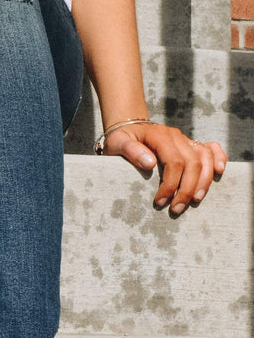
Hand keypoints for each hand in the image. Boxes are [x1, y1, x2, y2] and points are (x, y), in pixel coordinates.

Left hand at [102, 122, 226, 214]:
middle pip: (192, 163)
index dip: (170, 184)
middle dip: (186, 189)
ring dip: (203, 181)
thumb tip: (150, 164)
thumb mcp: (118, 143)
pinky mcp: (191, 144)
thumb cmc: (122, 139)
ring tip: (195, 200)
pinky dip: (219, 158)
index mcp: (160, 136)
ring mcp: (186, 140)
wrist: (129, 128)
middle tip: (176, 209)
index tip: (161, 202)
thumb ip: (131, 150)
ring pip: (204, 158)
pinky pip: (211, 148)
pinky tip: (220, 172)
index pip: (174, 162)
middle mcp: (176, 136)